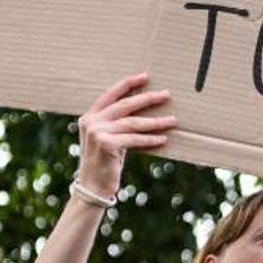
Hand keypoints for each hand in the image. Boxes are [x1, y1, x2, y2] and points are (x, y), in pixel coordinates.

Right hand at [76, 73, 175, 197]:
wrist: (93, 186)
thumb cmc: (104, 161)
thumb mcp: (107, 137)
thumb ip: (117, 123)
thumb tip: (141, 107)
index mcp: (90, 116)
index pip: (111, 94)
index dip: (129, 84)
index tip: (146, 77)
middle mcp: (92, 121)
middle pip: (125, 105)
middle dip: (148, 98)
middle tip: (167, 95)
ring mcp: (98, 133)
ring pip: (133, 123)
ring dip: (156, 121)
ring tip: (172, 120)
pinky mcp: (107, 145)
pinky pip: (135, 139)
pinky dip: (150, 139)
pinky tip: (163, 138)